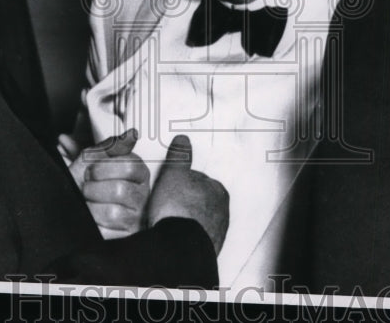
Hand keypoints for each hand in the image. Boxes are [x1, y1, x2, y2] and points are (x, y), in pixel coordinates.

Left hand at [69, 129, 149, 239]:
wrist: (65, 209)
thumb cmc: (83, 184)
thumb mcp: (91, 161)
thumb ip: (110, 146)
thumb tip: (132, 134)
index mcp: (138, 173)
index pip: (130, 165)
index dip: (103, 168)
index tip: (91, 171)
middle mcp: (142, 195)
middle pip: (121, 189)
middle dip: (94, 189)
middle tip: (87, 189)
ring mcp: (136, 218)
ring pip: (114, 212)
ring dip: (91, 208)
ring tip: (88, 205)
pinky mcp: (125, 237)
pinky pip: (108, 232)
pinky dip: (93, 225)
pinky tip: (92, 220)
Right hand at [147, 135, 228, 253]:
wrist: (178, 246)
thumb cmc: (178, 208)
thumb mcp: (174, 174)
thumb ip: (180, 156)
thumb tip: (183, 140)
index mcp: (218, 190)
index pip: (199, 180)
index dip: (182, 183)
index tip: (171, 189)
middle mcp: (222, 212)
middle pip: (200, 202)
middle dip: (186, 203)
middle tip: (168, 206)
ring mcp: (216, 233)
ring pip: (198, 221)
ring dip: (186, 221)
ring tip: (168, 223)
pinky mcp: (207, 249)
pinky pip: (195, 238)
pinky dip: (186, 237)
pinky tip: (173, 236)